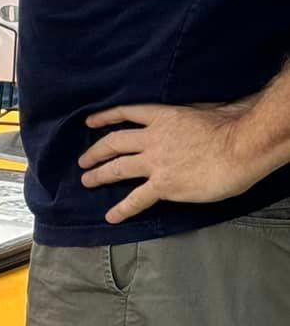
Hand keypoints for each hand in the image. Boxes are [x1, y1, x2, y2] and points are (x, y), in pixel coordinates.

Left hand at [79, 101, 266, 224]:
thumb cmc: (232, 125)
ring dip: (99, 175)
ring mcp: (156, 162)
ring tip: (87, 181)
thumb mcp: (204, 109)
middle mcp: (153, 138)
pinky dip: (122, 209)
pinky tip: (111, 216)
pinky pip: (136, 199)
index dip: (106, 117)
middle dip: (96, 152)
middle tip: (84, 161)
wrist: (241, 147)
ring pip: (118, 168)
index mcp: (163, 117)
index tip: (90, 122)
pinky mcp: (164, 185)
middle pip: (114, 143)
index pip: (127, 113)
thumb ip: (187, 116)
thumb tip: (188, 117)